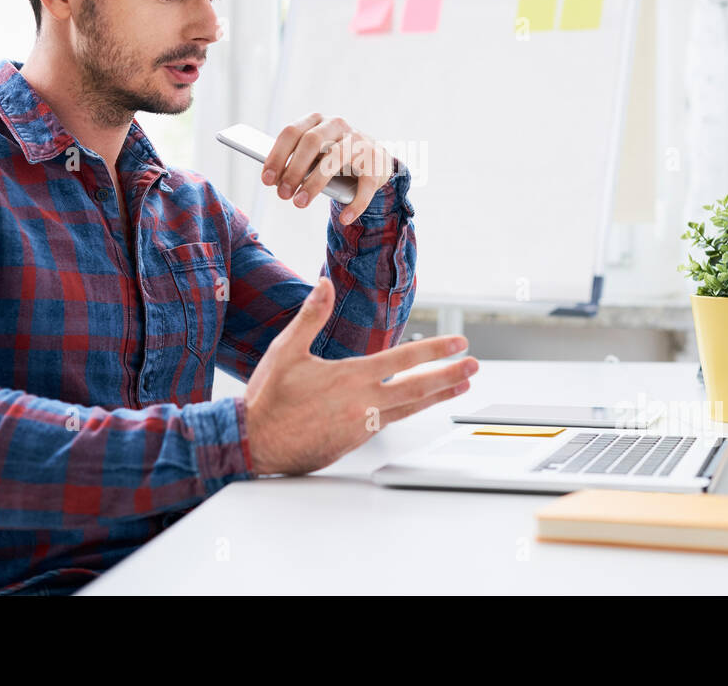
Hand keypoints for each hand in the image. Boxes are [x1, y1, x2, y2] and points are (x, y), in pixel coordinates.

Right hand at [243, 277, 477, 475]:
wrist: (254, 443)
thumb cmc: (268, 397)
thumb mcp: (287, 349)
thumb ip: (311, 315)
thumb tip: (325, 284)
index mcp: (352, 377)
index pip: (404, 359)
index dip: (435, 350)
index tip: (458, 343)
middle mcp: (364, 403)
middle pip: (418, 388)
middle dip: (449, 375)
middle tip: (473, 367)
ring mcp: (362, 426)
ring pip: (409, 409)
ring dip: (436, 396)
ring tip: (458, 387)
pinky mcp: (353, 442)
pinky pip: (387, 424)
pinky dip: (405, 412)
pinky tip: (411, 407)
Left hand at [260, 113, 395, 224]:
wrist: (375, 160)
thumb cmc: (333, 159)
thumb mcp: (314, 155)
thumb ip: (296, 161)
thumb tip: (274, 180)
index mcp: (317, 121)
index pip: (292, 132)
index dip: (277, 156)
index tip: (266, 180)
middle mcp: (338, 125)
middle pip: (311, 141)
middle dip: (294, 169)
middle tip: (282, 194)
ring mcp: (359, 142)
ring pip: (335, 158)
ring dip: (315, 183)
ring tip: (300, 203)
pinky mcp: (377, 161)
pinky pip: (365, 183)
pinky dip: (356, 203)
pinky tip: (345, 218)